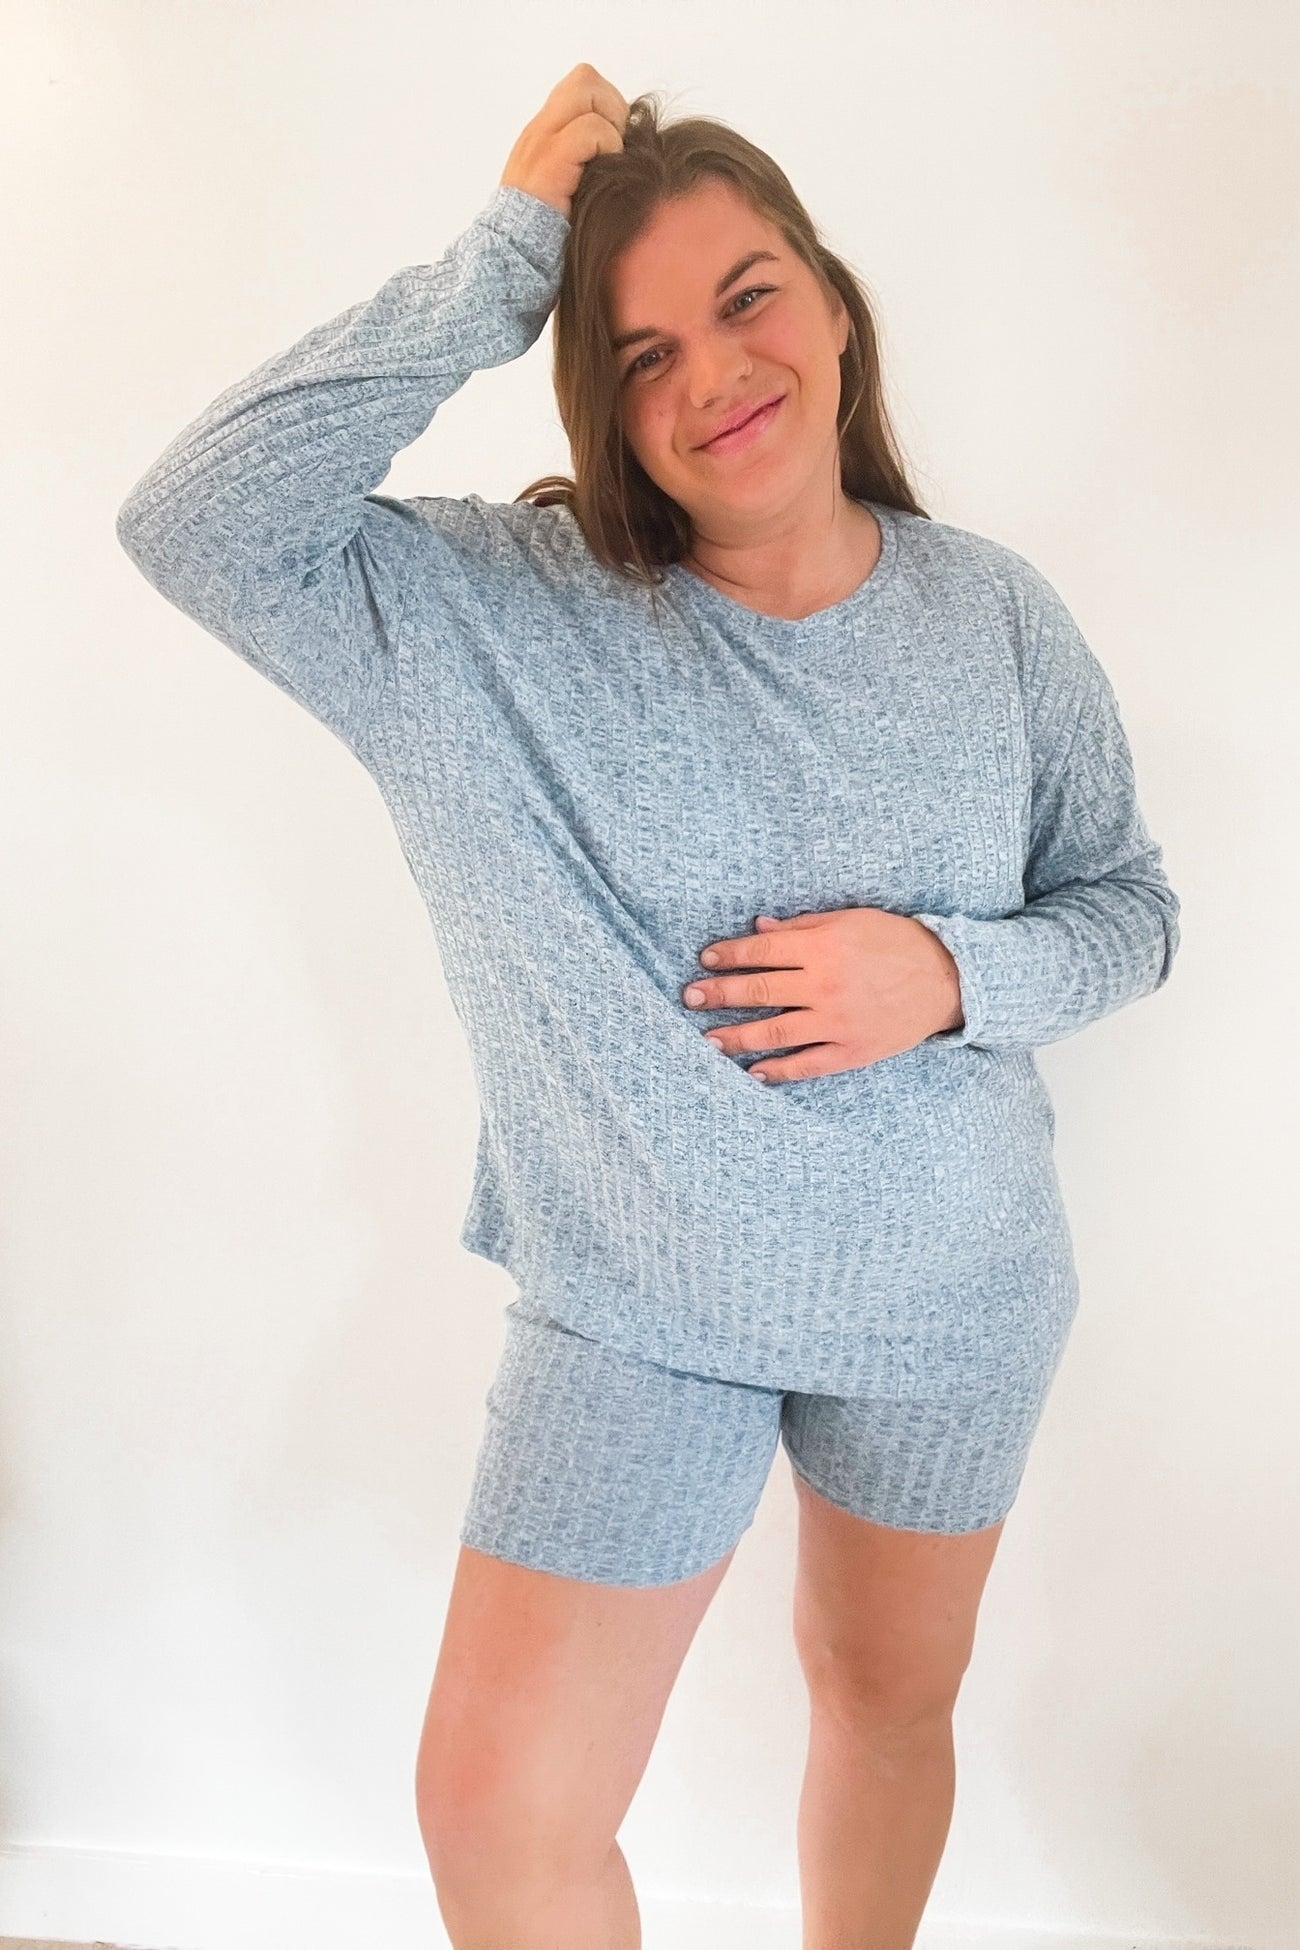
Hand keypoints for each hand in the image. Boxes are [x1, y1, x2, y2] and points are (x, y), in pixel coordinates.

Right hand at [500, 62, 629, 219]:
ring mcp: (543, 140)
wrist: (514, 252)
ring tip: (608, 159)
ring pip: (588, 91)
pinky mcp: (551, 159)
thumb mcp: (564, 183)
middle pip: (585, 77)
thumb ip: (582, 157)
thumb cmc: (546, 228)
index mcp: (544, 132)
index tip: (613, 139)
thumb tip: (626, 143)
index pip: (581, 84)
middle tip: (615, 145)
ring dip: (610, 125)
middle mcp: (541, 129)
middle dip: (612, 106)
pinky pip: (591, 129)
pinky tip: (603, 173)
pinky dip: (607, 146)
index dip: (606, 102)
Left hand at [682, 907, 964, 1083]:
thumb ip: (804, 926)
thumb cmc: (897, 942)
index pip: (762, 951)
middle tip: (690, 997)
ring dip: (737, 1037)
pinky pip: (807, 1065)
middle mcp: (825, 984)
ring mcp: (838, 1021)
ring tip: (709, 1039)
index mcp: (823, 947)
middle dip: (719, 994)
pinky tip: (753, 1071)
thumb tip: (760, 928)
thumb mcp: (851, 920)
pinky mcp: (852, 1050)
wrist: (948, 978)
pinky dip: (778, 1070)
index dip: (729, 956)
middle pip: (760, 991)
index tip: (706, 960)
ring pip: (775, 1032)